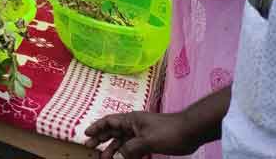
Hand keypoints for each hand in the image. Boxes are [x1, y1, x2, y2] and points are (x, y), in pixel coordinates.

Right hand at [85, 111, 200, 158]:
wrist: (190, 131)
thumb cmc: (169, 131)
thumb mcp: (148, 140)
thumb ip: (131, 149)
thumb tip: (118, 156)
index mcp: (131, 120)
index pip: (109, 121)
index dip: (97, 127)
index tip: (86, 134)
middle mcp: (134, 125)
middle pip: (113, 131)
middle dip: (101, 138)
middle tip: (91, 147)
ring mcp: (141, 133)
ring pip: (122, 140)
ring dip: (113, 148)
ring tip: (104, 158)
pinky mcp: (149, 141)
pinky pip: (133, 147)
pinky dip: (126, 153)